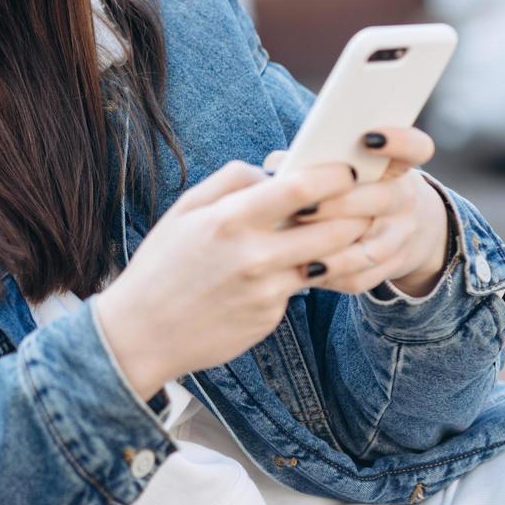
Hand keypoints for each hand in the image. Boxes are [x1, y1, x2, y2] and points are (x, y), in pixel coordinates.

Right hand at [94, 160, 369, 401]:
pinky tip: (285, 271)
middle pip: (333, 227)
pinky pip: (298, 288)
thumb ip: (229, 181)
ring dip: (342, 245)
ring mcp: (266, 290)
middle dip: (356, 212)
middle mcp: (253, 255)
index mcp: (228, 219)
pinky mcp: (270, 317)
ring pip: (327, 260)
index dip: (335, 176)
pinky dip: (301, 275)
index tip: (348, 171)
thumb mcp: (183, 211)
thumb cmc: (160, 266)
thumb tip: (271, 171)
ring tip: (340, 233)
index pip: (300, 188)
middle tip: (361, 203)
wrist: (142, 333)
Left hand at [262, 125, 450, 297]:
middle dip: (338, 205)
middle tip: (301, 208)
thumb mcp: (350, 166)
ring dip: (334, 254)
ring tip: (299, 254)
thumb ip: (317, 160)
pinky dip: (333, 277)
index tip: (368, 138)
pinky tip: (304, 273)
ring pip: (372, 248)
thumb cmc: (356, 186)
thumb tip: (277, 167)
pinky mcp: (391, 266)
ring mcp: (401, 235)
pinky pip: (363, 277)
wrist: (400, 226)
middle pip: (380, 199)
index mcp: (396, 165)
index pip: (415, 147)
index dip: (398, 140)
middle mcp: (404, 198)